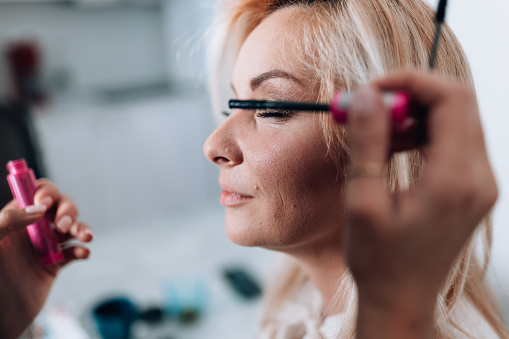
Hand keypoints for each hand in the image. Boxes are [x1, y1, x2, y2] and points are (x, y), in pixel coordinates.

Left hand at [0, 179, 92, 338]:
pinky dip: (81, 250)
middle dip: (67, 211)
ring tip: (85, 237)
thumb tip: (39, 209)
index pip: (34, 193)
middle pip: (59, 207)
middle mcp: (31, 229)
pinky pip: (73, 252)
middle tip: (63, 225)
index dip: (45, 192)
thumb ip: (9, 221)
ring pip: (71, 228)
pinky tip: (82, 254)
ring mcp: (44, 247)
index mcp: (14, 219)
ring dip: (81, 228)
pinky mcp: (54, 265)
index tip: (45, 203)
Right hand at [344, 71, 497, 337]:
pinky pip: (452, 140)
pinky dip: (422, 131)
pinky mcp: (471, 187)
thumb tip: (366, 95)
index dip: (409, 82)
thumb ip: (368, 143)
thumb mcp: (362, 201)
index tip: (370, 90)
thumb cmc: (378, 260)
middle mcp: (479, 178)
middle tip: (369, 106)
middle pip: (458, 103)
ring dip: (414, 112)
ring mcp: (480, 183)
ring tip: (375, 130)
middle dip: (410, 93)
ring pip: (456, 118)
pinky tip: (393, 144)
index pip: (451, 99)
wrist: (402, 298)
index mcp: (455, 181)